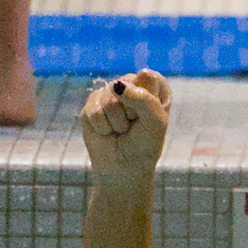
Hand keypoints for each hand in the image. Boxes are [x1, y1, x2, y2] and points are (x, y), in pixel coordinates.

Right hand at [80, 69, 171, 190]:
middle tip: (133, 126)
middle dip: (131, 112)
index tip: (149, 118)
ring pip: (110, 99)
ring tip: (120, 131)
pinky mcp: (92, 103)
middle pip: (128, 84)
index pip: (150, 77)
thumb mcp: (155, 124)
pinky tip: (107, 132)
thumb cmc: (144, 146)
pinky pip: (95, 110)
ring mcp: (110, 93)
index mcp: (154, 87)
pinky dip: (102, 127)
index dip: (149, 101)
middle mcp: (132, 85)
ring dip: (117, 122)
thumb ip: (144, 99)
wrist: (123, 170)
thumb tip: (116, 85)